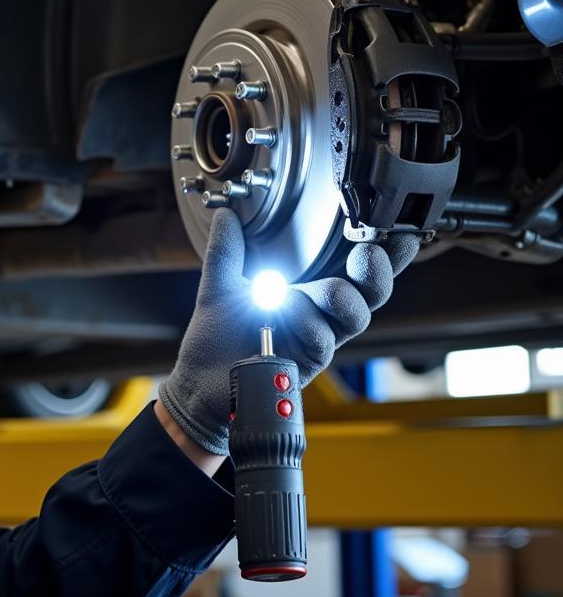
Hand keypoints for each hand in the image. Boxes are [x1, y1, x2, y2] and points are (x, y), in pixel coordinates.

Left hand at [157, 208, 419, 454]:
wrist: (200, 381)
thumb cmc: (217, 336)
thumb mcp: (218, 284)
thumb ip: (226, 250)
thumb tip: (227, 214)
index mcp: (308, 290)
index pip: (355, 267)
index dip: (382, 249)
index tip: (397, 228)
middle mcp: (321, 314)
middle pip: (371, 292)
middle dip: (377, 270)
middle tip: (368, 252)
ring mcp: (318, 340)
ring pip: (355, 315)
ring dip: (337, 295)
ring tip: (306, 290)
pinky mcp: (307, 364)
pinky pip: (322, 339)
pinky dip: (305, 319)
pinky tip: (282, 310)